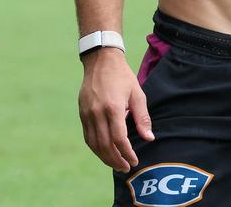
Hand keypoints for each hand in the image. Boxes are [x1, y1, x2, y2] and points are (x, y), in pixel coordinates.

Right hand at [78, 48, 153, 171]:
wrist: (101, 62)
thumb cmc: (123, 77)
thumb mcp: (137, 94)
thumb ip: (142, 117)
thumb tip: (149, 138)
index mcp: (113, 108)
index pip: (118, 138)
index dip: (126, 153)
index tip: (134, 161)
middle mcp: (97, 113)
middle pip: (105, 145)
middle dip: (116, 159)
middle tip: (126, 168)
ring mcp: (87, 114)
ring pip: (94, 144)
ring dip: (105, 157)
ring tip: (116, 164)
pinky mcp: (82, 114)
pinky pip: (88, 137)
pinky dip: (96, 148)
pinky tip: (104, 153)